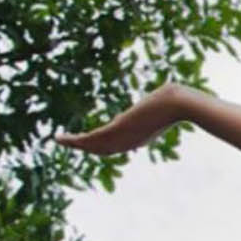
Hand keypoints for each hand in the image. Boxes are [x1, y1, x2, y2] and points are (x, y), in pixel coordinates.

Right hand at [53, 83, 190, 154]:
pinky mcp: (118, 129)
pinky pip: (92, 139)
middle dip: (83, 147)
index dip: (100, 146)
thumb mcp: (165, 103)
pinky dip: (75, 141)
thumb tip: (168, 91)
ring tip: (59, 140)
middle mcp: (130, 141)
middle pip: (102, 149)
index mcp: (139, 137)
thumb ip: (167, 100)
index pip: (115, 144)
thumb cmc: (178, 102)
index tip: (88, 143)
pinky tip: (62, 138)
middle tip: (67, 142)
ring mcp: (124, 137)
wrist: (181, 104)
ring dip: (75, 144)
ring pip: (94, 146)